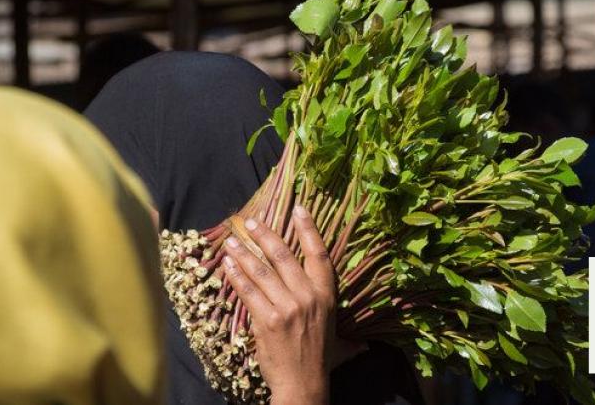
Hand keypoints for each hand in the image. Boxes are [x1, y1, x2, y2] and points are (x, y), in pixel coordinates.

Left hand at [222, 205, 334, 404]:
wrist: (303, 387)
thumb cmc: (322, 363)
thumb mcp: (341, 344)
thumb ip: (351, 340)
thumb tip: (366, 346)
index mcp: (327, 297)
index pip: (319, 254)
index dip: (309, 229)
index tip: (299, 208)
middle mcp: (308, 297)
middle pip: (284, 256)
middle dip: (265, 235)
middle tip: (250, 222)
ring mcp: (286, 308)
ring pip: (261, 271)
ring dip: (244, 253)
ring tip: (231, 240)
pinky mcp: (266, 320)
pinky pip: (248, 291)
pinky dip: (236, 276)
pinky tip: (227, 265)